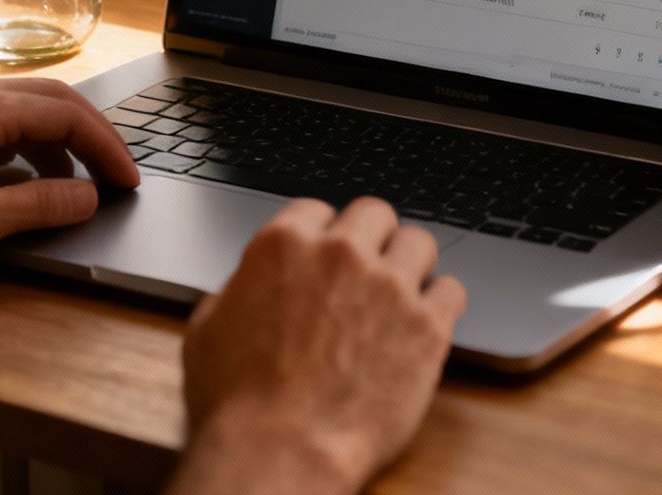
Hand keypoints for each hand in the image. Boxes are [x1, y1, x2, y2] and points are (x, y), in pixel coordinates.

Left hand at [0, 76, 137, 271]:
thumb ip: (39, 206)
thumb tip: (87, 197)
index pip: (69, 114)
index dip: (107, 148)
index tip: (128, 180)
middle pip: (53, 99)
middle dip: (91, 136)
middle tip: (115, 174)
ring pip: (24, 108)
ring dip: (57, 142)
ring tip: (73, 186)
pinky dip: (25, 144)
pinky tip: (24, 179)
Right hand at [170, 198, 466, 494]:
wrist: (281, 452)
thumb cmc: (237, 403)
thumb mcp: (209, 329)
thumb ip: (239, 289)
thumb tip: (252, 284)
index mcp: (284, 244)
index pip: (317, 209)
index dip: (321, 235)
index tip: (326, 257)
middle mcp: (341, 253)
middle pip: (375, 213)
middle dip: (370, 238)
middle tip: (366, 270)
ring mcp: (390, 287)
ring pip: (419, 241)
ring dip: (409, 264)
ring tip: (400, 294)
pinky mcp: (427, 326)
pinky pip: (452, 289)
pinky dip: (440, 303)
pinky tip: (425, 323)